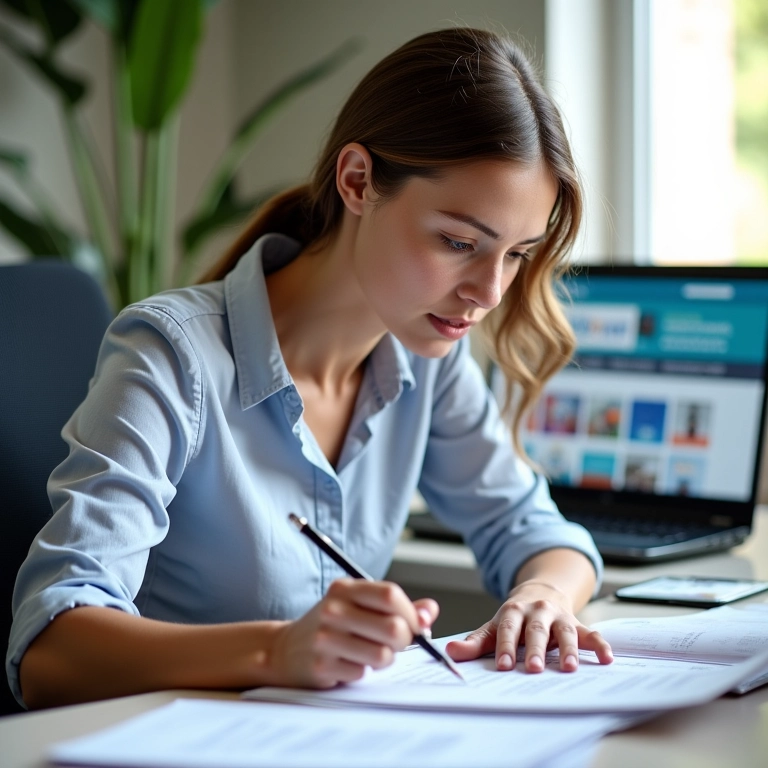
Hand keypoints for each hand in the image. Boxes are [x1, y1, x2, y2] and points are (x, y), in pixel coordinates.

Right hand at [272, 578, 438, 687]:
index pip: (390, 595)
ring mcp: (325, 638)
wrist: (285, 649)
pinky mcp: (321, 665)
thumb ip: (397, 606)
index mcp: (345, 589)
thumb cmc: (332, 625)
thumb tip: (429, 612)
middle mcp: (333, 610)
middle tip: (394, 643)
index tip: (416, 625)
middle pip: (393, 628)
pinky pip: (362, 673)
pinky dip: (362, 672)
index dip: (411, 613)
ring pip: (383, 655)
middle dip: (403, 640)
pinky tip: (348, 663)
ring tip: (369, 654)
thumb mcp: (359, 605)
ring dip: (384, 660)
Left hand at [446, 580, 612, 672]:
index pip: (508, 629)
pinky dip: (599, 644)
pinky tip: (607, 658)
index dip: (506, 646)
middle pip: (535, 629)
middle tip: (534, 668)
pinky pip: (590, 632)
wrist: (539, 592)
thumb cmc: (513, 618)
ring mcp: (558, 616)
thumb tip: (451, 654)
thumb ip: (475, 643)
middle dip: (535, 648)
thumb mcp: (493, 626)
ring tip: (570, 667)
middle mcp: (537, 611)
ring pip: (564, 631)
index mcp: (513, 612)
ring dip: (568, 648)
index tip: (504, 666)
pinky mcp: (576, 622)